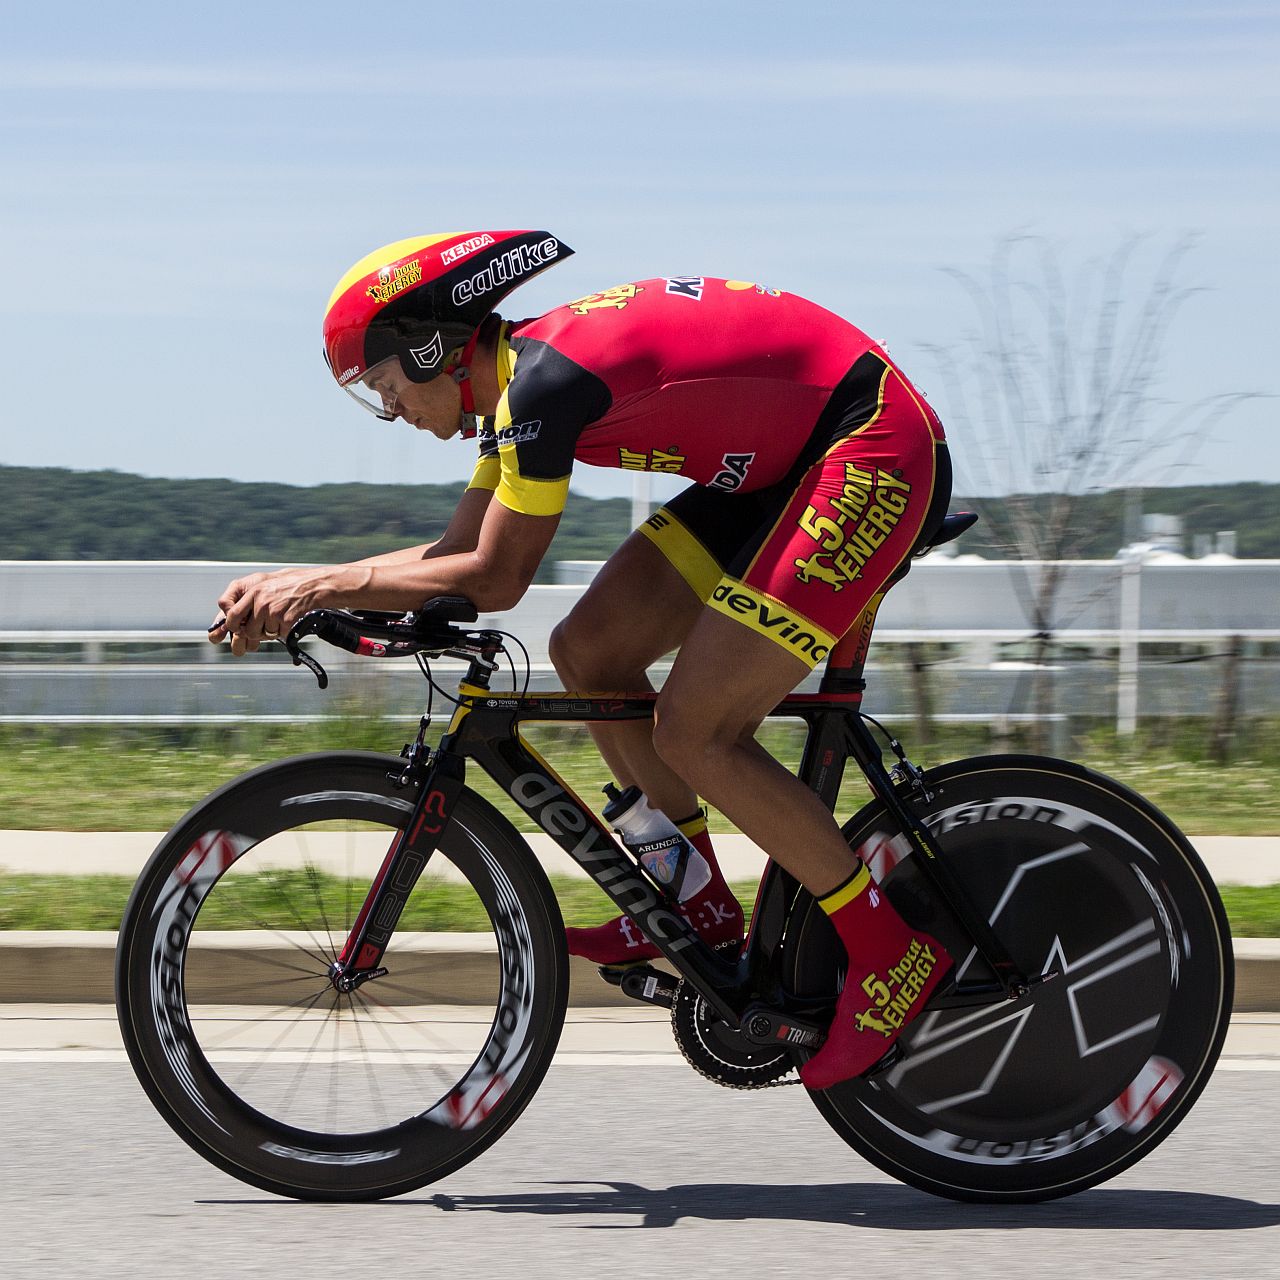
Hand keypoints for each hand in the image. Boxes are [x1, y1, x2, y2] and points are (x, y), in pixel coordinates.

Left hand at [208, 566, 362, 655]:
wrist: (313, 586)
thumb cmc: (290, 585)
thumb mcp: (265, 586)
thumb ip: (248, 600)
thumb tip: (235, 618)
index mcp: (254, 592)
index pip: (232, 615)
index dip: (233, 625)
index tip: (237, 628)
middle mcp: (261, 602)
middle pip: (248, 631)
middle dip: (256, 632)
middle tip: (265, 625)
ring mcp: (274, 612)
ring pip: (264, 635)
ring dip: (272, 631)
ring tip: (280, 618)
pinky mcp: (286, 621)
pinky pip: (279, 635)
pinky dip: (284, 631)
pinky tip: (289, 619)